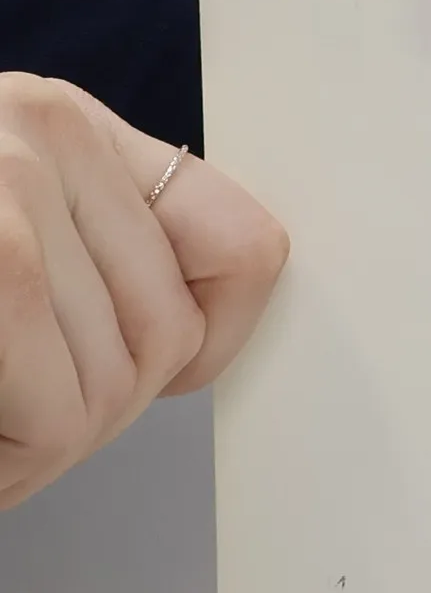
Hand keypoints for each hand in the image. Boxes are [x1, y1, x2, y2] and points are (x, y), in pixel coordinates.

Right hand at [0, 74, 287, 509]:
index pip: (246, 249)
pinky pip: (57, 413)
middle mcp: (46, 133)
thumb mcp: (9, 216)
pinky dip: (12, 465)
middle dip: (90, 414)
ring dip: (36, 448)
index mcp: (69, 127)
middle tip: (18, 430)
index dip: (213, 342)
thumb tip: (196, 349)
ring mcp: (9, 184)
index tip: (163, 379)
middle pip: (168, 337)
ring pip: (111, 389)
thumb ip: (99, 251)